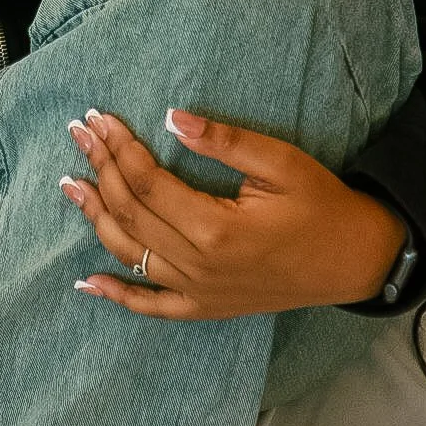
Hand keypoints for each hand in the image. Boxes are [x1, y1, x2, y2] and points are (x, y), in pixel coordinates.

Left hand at [61, 108, 405, 319]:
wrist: (354, 261)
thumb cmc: (320, 206)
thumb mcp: (281, 163)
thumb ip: (225, 141)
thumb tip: (173, 117)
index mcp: (216, 229)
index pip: (148, 183)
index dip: (119, 148)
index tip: (99, 119)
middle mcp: (199, 266)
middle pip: (132, 214)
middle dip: (101, 169)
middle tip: (80, 134)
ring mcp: (199, 293)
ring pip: (131, 254)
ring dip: (97, 218)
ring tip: (71, 184)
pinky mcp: (205, 308)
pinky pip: (151, 307)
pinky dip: (117, 295)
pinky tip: (87, 281)